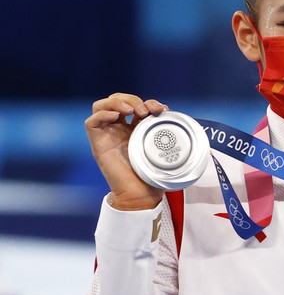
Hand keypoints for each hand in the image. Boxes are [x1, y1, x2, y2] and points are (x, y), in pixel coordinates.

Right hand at [85, 93, 167, 210]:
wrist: (140, 195)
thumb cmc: (152, 175)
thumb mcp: (163, 150)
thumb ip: (167, 135)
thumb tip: (182, 121)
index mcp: (134, 129)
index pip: (135, 105)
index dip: (148, 102)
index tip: (163, 109)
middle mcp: (119, 129)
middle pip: (117, 100)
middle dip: (132, 99)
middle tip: (146, 110)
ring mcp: (108, 135)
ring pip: (101, 106)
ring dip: (116, 102)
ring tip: (131, 110)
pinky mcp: (98, 144)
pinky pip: (91, 122)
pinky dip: (102, 114)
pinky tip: (116, 116)